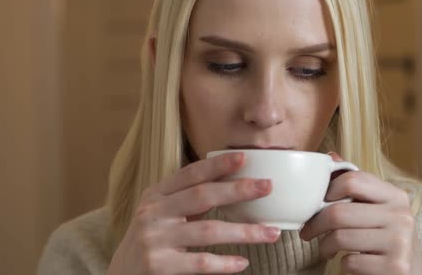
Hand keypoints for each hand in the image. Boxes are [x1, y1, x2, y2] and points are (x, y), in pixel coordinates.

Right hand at [107, 152, 280, 274]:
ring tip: (271, 232)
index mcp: (155, 195)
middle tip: (267, 186)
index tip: (244, 157)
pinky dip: (224, 263)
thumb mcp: (160, 214)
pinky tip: (242, 263)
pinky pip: (200, 263)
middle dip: (238, 190)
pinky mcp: (160, 266)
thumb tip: (231, 183)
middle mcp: (153, 213)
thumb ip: (186, 200)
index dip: (217, 165)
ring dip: (244, 232)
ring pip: (208, 231)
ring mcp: (155, 240)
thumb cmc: (150, 241)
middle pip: (202, 196)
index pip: (190, 174)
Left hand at [299, 153, 421, 274]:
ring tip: (325, 248)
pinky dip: (341, 264)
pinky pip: (349, 261)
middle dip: (315, 223)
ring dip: (324, 245)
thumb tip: (331, 156)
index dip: (327, 190)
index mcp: (396, 196)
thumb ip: (356, 185)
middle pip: (338, 211)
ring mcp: (400, 243)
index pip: (352, 180)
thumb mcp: (377, 209)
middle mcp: (401, 216)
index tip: (318, 202)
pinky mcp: (394, 267)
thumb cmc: (386, 239)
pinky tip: (347, 261)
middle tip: (306, 231)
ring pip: (339, 237)